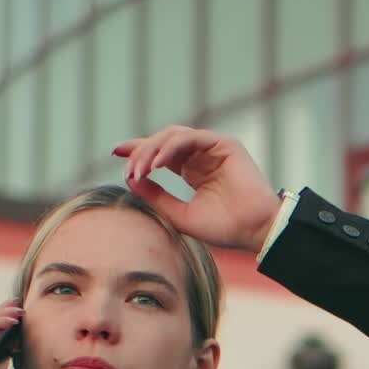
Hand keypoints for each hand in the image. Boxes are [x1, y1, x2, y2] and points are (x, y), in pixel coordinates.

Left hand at [112, 125, 280, 252]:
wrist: (252, 231)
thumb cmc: (222, 227)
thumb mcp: (179, 213)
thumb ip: (156, 196)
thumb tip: (131, 179)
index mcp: (192, 170)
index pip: (160, 154)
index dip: (138, 150)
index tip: (115, 151)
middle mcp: (201, 156)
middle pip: (162, 142)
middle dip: (140, 151)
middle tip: (127, 168)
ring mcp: (212, 147)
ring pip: (173, 136)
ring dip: (152, 150)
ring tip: (140, 170)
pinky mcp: (223, 144)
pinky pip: (190, 138)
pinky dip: (171, 148)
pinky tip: (158, 165)